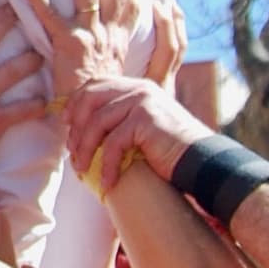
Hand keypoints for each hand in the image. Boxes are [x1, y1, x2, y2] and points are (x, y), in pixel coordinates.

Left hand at [17, 0, 158, 92]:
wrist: (94, 120)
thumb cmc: (100, 102)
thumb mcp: (117, 74)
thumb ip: (115, 54)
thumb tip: (112, 41)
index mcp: (119, 41)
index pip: (133, 7)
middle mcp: (107, 34)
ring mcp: (89, 36)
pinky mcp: (68, 44)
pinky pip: (50, 15)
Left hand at [64, 75, 205, 193]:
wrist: (202, 160)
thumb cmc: (171, 150)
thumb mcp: (143, 128)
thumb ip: (121, 120)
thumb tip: (85, 130)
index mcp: (136, 86)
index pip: (95, 84)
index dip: (76, 103)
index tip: (66, 124)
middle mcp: (138, 88)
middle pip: (90, 98)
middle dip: (76, 126)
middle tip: (72, 151)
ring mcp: (142, 101)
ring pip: (97, 123)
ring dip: (86, 149)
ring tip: (82, 170)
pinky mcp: (145, 119)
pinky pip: (114, 143)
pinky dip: (107, 166)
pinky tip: (108, 183)